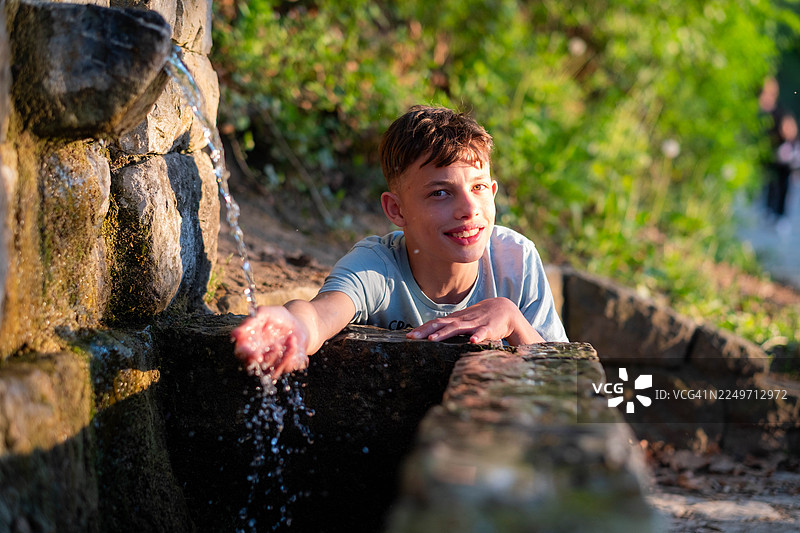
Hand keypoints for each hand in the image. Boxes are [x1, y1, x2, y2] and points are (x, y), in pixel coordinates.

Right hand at [231, 306, 309, 379]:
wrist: (298, 323)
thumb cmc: (278, 317)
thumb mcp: (265, 314)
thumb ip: (251, 322)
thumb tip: (235, 334)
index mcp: (248, 343)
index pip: (241, 353)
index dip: (245, 355)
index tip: (254, 354)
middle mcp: (257, 356)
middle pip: (252, 367)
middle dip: (259, 362)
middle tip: (266, 353)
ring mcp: (270, 363)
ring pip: (269, 370)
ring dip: (276, 356)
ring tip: (285, 340)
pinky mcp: (284, 367)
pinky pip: (286, 367)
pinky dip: (290, 354)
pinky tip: (293, 341)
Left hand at [406, 297, 544, 344]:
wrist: (504, 309)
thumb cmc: (480, 317)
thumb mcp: (463, 321)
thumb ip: (449, 327)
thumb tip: (431, 333)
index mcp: (455, 320)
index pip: (434, 323)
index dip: (421, 329)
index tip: (408, 336)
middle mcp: (462, 320)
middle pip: (440, 324)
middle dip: (425, 331)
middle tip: (412, 338)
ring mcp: (474, 324)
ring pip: (457, 328)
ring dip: (444, 333)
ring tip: (432, 340)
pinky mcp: (489, 329)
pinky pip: (482, 333)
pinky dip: (477, 337)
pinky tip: (472, 342)